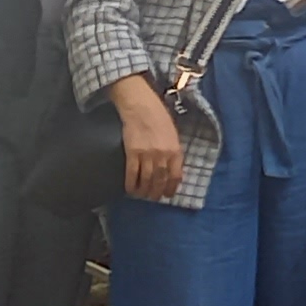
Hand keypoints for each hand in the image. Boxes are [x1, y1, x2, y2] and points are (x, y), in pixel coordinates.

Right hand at [114, 78, 183, 200]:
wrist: (142, 107)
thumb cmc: (159, 118)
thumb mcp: (173, 135)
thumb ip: (173, 151)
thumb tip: (170, 168)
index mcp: (176, 150)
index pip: (176, 175)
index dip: (171, 188)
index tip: (168, 195)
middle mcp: (163, 155)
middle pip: (160, 180)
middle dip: (157, 192)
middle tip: (153, 198)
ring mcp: (147, 154)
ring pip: (146, 179)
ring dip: (144, 191)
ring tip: (142, 195)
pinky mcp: (132, 152)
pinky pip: (131, 173)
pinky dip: (130, 184)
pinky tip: (130, 190)